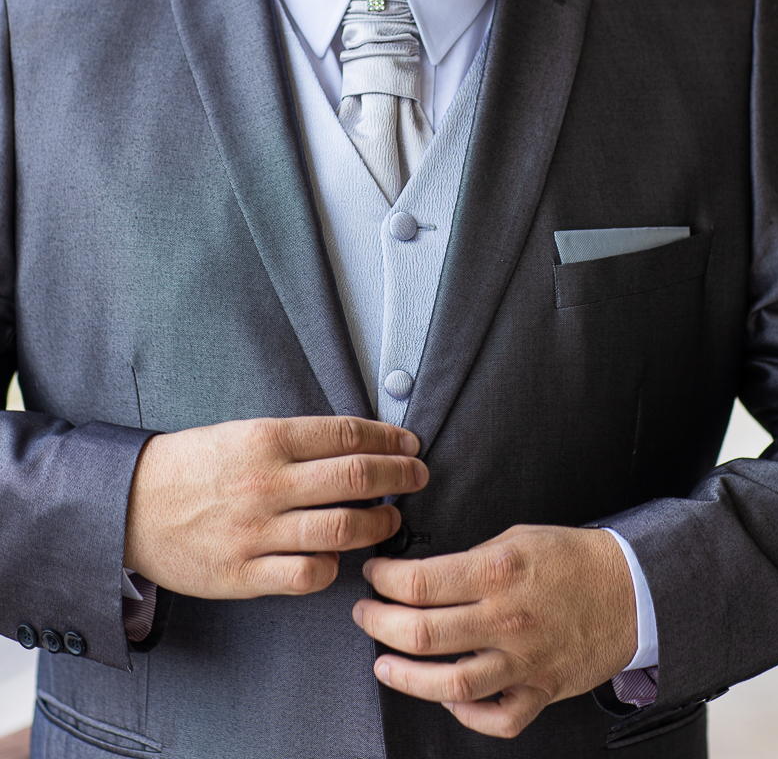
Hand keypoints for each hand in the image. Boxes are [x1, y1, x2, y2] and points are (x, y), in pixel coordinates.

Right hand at [124, 416, 426, 598]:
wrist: (128, 505)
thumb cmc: (190, 466)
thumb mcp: (241, 432)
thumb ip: (295, 441)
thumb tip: (354, 444)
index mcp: (266, 439)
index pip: (346, 435)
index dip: (388, 438)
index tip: (408, 443)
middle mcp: (267, 484)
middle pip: (356, 478)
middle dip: (399, 476)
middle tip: (417, 475)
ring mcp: (257, 532)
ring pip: (341, 529)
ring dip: (379, 524)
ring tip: (391, 519)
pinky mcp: (244, 574)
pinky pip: (308, 576)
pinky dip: (335, 568)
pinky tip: (341, 558)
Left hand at [353, 524, 636, 739]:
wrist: (631, 588)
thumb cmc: (572, 558)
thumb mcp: (517, 537)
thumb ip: (471, 558)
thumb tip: (425, 573)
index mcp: (497, 572)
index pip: (419, 582)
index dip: (383, 579)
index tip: (372, 573)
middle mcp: (506, 620)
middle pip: (422, 634)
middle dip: (379, 624)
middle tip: (365, 614)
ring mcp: (523, 661)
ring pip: (450, 686)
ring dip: (406, 677)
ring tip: (384, 663)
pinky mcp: (541, 689)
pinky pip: (497, 718)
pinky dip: (466, 715)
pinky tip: (447, 699)